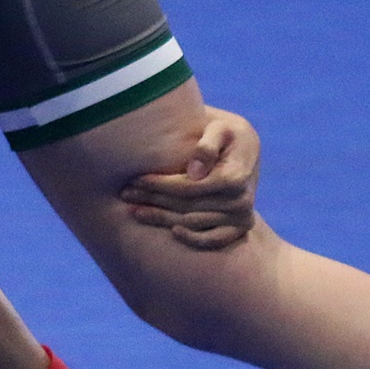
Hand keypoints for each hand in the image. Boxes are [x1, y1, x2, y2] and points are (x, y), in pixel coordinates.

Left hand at [118, 106, 259, 249]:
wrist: (244, 148)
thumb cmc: (225, 133)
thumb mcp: (220, 128)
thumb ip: (207, 145)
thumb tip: (195, 172)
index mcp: (234, 176)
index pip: (189, 187)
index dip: (160, 185)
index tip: (136, 179)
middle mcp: (241, 201)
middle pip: (187, 206)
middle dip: (153, 200)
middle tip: (125, 194)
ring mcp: (242, 216)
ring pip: (193, 223)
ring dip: (162, 219)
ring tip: (134, 210)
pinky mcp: (240, 228)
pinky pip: (215, 240)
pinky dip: (193, 240)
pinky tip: (171, 232)